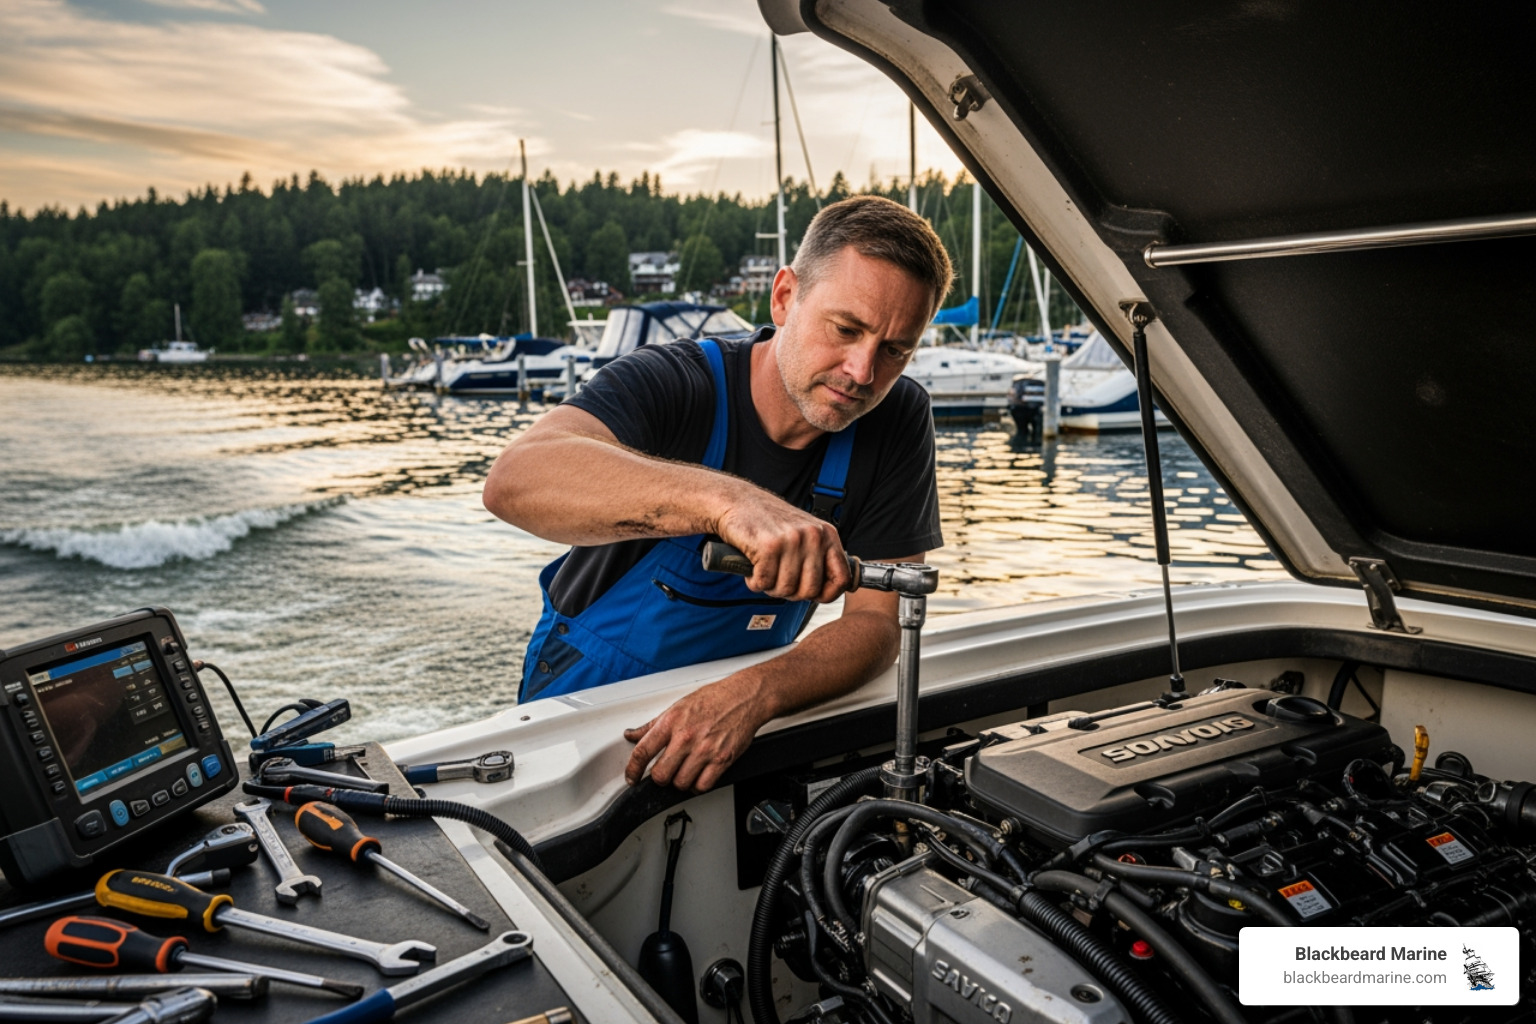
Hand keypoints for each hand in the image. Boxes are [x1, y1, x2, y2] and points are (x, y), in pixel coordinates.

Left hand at [623, 674, 773, 791]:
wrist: (744, 697)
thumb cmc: (713, 699)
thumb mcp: (677, 707)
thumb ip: (652, 725)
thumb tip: (632, 735)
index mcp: (671, 722)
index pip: (642, 752)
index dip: (632, 770)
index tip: (631, 778)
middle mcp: (686, 737)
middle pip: (660, 775)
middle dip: (660, 778)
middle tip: (665, 771)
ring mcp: (705, 750)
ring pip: (680, 784)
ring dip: (680, 782)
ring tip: (684, 771)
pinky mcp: (722, 760)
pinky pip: (702, 786)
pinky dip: (698, 785)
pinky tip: (698, 776)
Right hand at [716, 497, 851, 602]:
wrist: (737, 501)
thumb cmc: (768, 521)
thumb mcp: (804, 534)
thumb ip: (818, 558)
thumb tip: (831, 591)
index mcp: (826, 534)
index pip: (842, 578)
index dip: (827, 595)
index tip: (813, 596)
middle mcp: (813, 535)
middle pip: (810, 590)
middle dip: (790, 593)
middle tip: (778, 580)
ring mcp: (791, 540)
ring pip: (786, 589)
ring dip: (770, 587)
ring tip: (764, 571)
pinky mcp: (768, 546)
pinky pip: (764, 583)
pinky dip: (755, 582)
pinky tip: (753, 568)